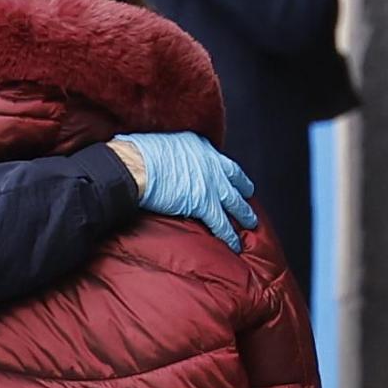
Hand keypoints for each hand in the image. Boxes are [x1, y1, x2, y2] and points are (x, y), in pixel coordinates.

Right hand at [112, 132, 256, 250]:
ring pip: (234, 201)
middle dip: (243, 188)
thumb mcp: (158, 144)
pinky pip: (221, 223)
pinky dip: (229, 235)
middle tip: (248, 195)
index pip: (217, 158)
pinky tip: (234, 243)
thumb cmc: (138, 153)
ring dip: (244, 213)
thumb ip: (166, 152)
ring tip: (251, 222)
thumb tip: (154, 159)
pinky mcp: (205, 204)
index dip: (223, 169)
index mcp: (197, 145)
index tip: (227, 174)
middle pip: (234, 178)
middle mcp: (210, 162)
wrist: (136, 166)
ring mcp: (211, 183)